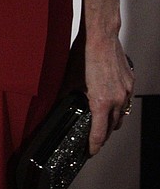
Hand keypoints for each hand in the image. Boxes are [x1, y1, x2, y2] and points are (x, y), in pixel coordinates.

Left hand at [77, 34, 134, 154]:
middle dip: (103, 135)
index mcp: (101, 102)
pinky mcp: (129, 82)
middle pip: (112, 128)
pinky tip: (109, 101)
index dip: (94, 146)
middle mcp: (117, 100)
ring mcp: (125, 91)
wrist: (100, 36)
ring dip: (112, 122)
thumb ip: (66, 96)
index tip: (90, 151)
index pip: (99, 134)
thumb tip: (58, 104)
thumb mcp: (69, 78)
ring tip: (101, 121)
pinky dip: (118, 106)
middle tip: (93, 137)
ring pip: (121, 116)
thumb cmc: (84, 54)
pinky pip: (125, 101)